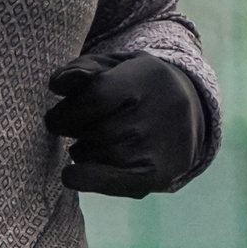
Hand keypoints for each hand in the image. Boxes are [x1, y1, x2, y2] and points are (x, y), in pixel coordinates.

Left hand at [46, 49, 204, 198]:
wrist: (191, 111)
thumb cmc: (138, 85)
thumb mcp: (115, 64)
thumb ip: (82, 68)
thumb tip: (56, 84)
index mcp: (144, 78)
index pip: (94, 98)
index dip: (66, 112)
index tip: (55, 118)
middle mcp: (154, 115)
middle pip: (94, 131)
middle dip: (74, 132)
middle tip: (78, 129)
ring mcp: (156, 148)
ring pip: (98, 156)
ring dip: (82, 152)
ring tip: (95, 142)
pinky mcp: (157, 175)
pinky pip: (111, 182)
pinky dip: (86, 179)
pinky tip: (71, 174)